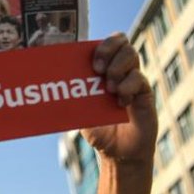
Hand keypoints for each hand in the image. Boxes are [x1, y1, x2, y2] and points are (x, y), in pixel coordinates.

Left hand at [81, 33, 156, 166]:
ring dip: (118, 68)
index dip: (101, 45)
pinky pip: (139, 78)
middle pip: (122, 41)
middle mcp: (120, 70)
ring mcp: (134, 80)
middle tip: (98, 69)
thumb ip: (70, 98)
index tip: (92, 63)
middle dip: (108, 50)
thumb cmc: (98, 130)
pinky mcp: (145, 93)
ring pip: (132, 54)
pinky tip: (121, 102)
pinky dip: (128, 87)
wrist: (118, 153)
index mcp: (104, 70)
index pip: (107, 43)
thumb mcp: (78, 113)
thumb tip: (48, 87)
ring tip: (110, 88)